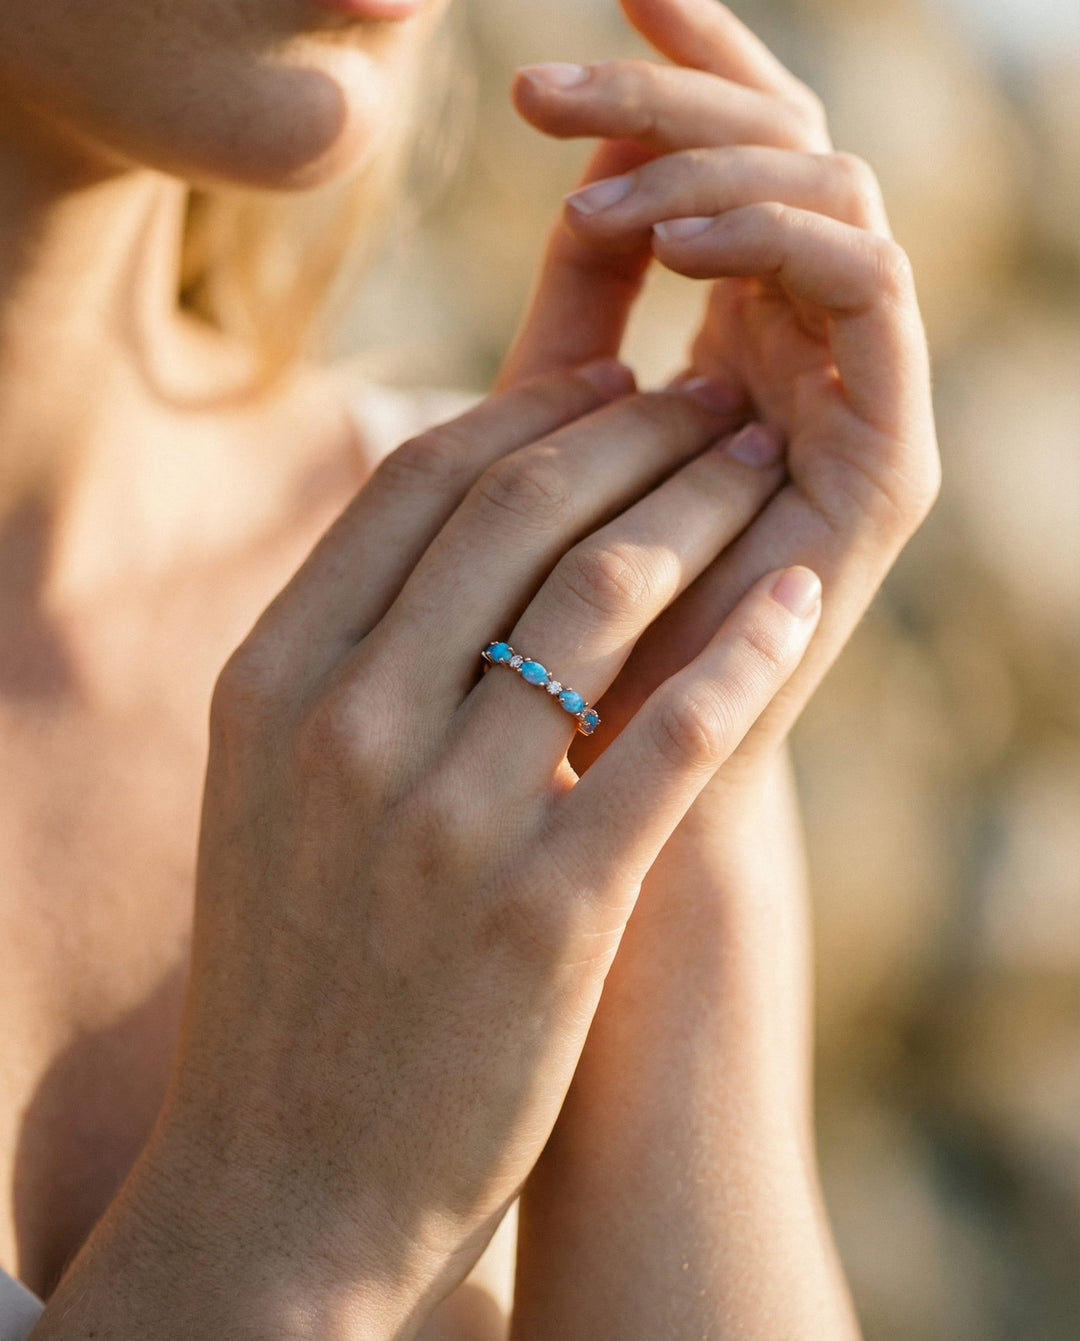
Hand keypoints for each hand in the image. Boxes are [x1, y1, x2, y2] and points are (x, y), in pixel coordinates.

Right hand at [41, 366, 824, 1339]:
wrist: (285, 1175)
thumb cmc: (294, 968)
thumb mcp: (276, 788)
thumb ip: (347, 654)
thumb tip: (454, 526)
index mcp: (272, 681)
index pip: (416, 486)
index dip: (529, 410)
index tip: (609, 376)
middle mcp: (348, 728)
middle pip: (517, 514)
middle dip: (633, 430)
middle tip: (710, 397)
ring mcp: (447, 820)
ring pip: (602, 598)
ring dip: (701, 508)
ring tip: (758, 465)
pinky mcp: (549, 912)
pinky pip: (673, 737)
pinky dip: (746, 649)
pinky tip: (797, 595)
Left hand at [499, 0, 938, 775]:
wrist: (600, 775)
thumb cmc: (556, 614)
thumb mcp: (549, 432)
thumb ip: (577, 311)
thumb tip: (579, 171)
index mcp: (743, 332)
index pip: (738, 156)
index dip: (678, 64)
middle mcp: (815, 352)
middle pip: (790, 151)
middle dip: (673, 96)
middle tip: (541, 89)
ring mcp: (860, 399)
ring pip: (838, 197)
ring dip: (714, 167)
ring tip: (592, 206)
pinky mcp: (890, 462)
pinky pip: (872, 291)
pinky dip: (777, 241)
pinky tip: (665, 246)